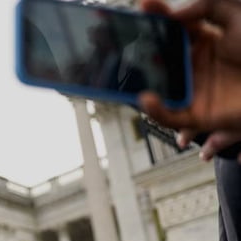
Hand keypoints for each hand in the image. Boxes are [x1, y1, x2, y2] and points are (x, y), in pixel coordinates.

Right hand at [137, 0, 240, 161]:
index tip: (143, 7)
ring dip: (138, 83)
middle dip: (138, 52)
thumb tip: (173, 14)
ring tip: (126, 72)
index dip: (157, 18)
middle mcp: (195, 67)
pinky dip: (154, 110)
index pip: (173, 29)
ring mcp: (194, 91)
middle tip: (124, 43)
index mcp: (204, 43)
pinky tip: (146, 97)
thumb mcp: (236, 17)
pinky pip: (169, 117)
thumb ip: (205, 6)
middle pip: (158, 59)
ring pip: (157, 88)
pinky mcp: (197, 116)